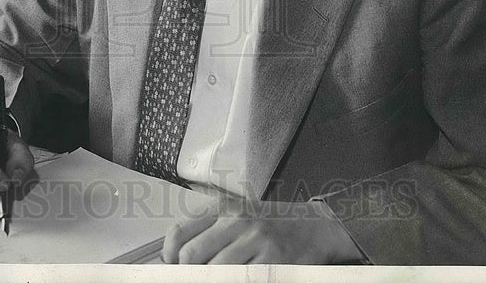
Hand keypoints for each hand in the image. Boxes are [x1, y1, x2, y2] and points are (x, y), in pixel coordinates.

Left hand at [162, 199, 361, 263]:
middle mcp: (237, 221)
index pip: (180, 232)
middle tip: (195, 278)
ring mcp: (256, 240)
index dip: (169, 256)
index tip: (172, 268)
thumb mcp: (238, 219)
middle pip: (192, 255)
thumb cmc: (272, 227)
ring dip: (213, 280)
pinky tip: (239, 280)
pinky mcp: (274, 261)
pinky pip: (243, 279)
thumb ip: (209, 233)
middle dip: (188, 274)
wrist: (316, 228)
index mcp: (224, 209)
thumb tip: (178, 259)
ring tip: (220, 279)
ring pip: (215, 272)